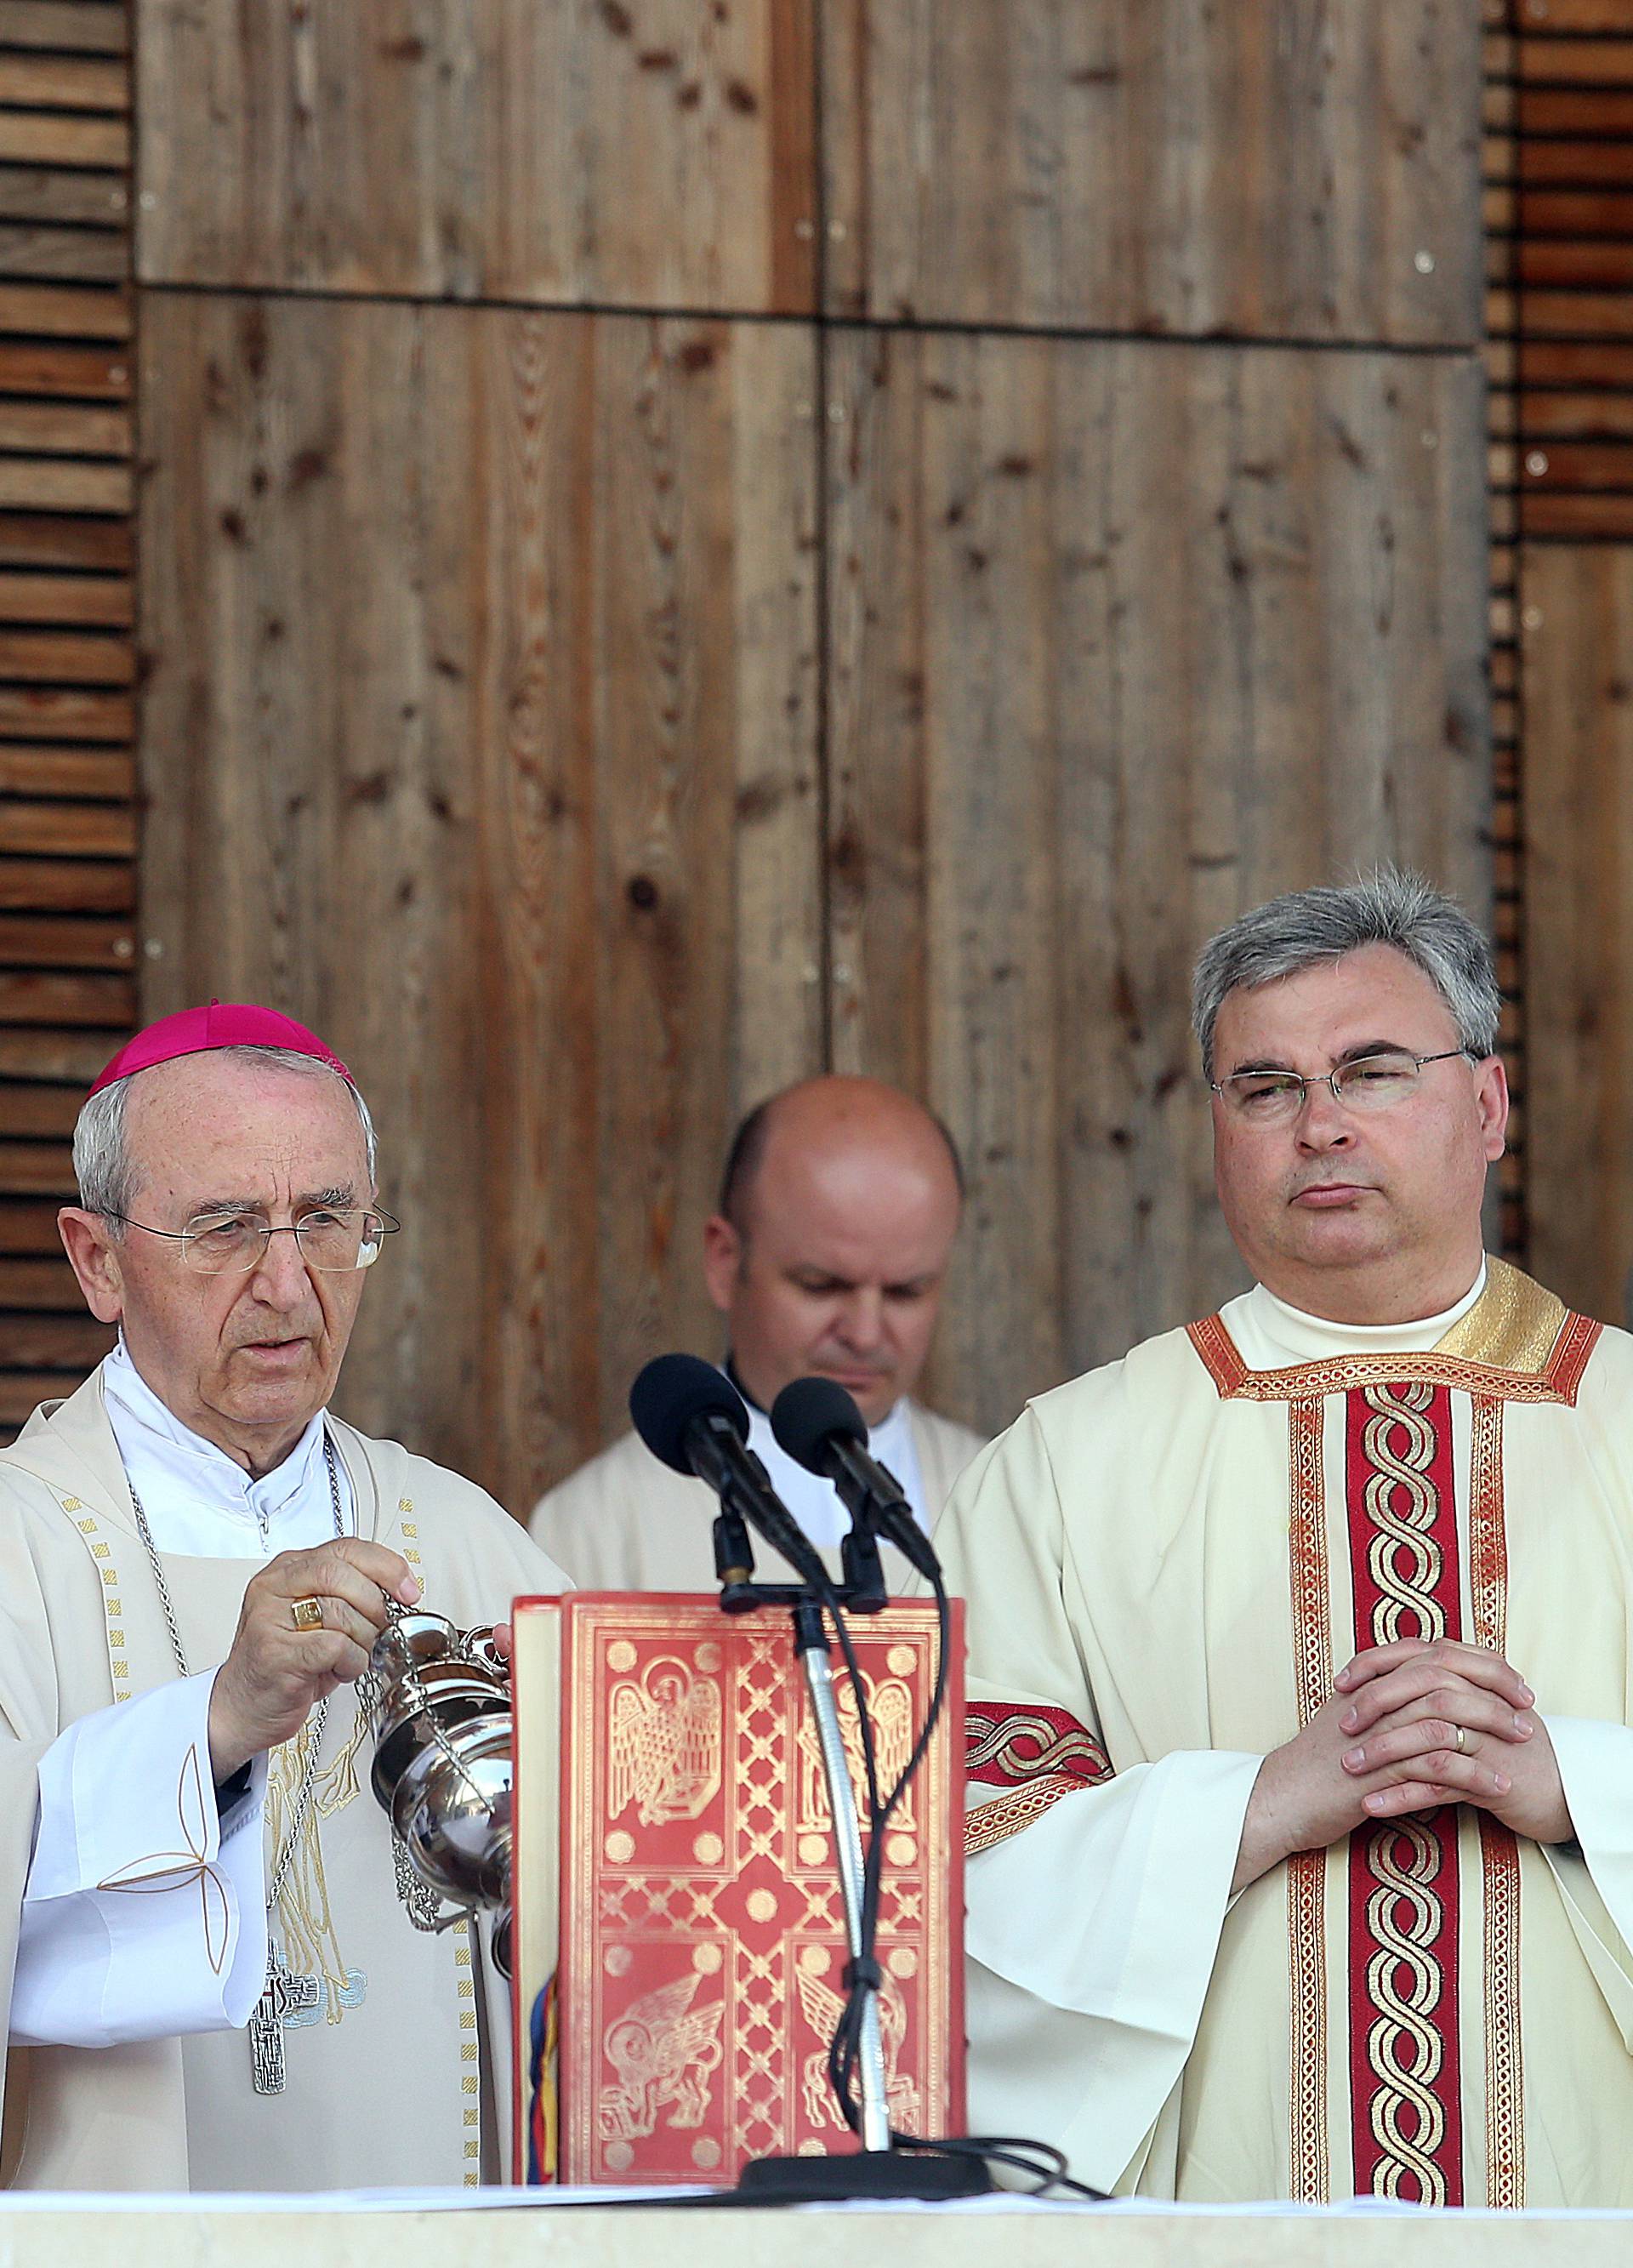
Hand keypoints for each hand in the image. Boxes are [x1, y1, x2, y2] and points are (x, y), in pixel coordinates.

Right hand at [208, 1540, 421, 1778]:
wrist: (242, 1707)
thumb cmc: (287, 1662)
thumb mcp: (319, 1617)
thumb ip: (349, 1593)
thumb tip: (403, 1590)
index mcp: (288, 1569)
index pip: (346, 1547)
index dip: (386, 1566)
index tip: (409, 1590)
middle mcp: (274, 1587)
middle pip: (341, 1572)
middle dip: (375, 1603)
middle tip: (384, 1628)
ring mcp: (269, 1619)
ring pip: (341, 1612)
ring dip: (363, 1641)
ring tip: (351, 1657)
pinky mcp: (275, 1653)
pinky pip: (335, 1647)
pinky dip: (350, 1663)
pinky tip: (338, 1671)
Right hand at [1233, 1641, 1532, 1892]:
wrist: (1281, 1798)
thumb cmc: (1320, 1764)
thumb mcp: (1352, 1720)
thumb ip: (1386, 1701)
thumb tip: (1433, 1695)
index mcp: (1371, 1681)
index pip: (1436, 1655)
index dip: (1480, 1665)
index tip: (1513, 1683)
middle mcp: (1374, 1699)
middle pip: (1446, 1678)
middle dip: (1495, 1694)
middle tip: (1527, 1713)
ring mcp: (1374, 1734)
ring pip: (1444, 1719)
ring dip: (1490, 1732)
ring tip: (1520, 1747)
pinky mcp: (1377, 1773)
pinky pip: (1434, 1767)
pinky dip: (1472, 1775)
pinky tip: (1496, 1786)